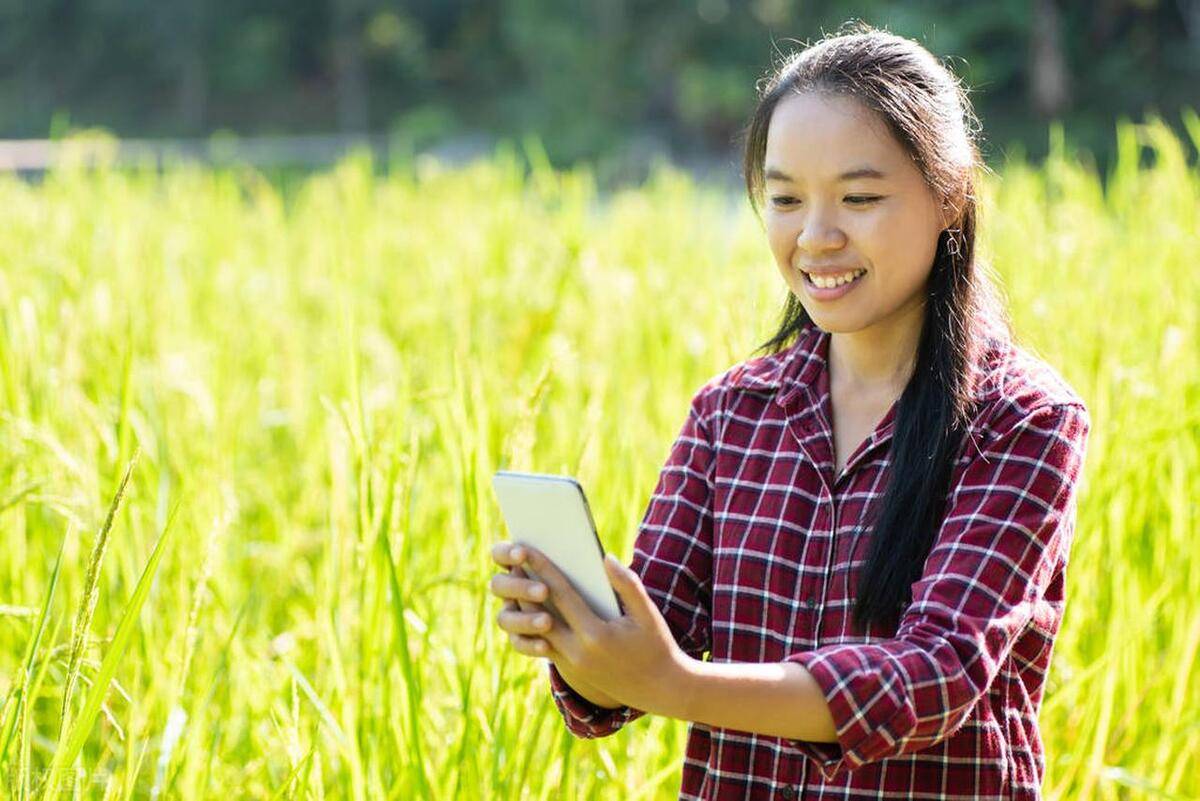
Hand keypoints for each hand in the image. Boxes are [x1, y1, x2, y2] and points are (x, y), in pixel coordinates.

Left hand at [493, 542, 691, 717]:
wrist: (659, 689)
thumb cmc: (656, 646)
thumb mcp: (647, 614)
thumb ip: (627, 584)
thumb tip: (605, 558)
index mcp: (595, 635)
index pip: (560, 595)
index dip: (542, 570)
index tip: (528, 550)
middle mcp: (577, 652)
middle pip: (539, 614)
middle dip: (524, 586)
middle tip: (512, 561)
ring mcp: (570, 664)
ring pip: (536, 632)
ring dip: (524, 607)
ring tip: (517, 582)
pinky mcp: (570, 670)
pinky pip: (543, 645)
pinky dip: (534, 626)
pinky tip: (530, 607)